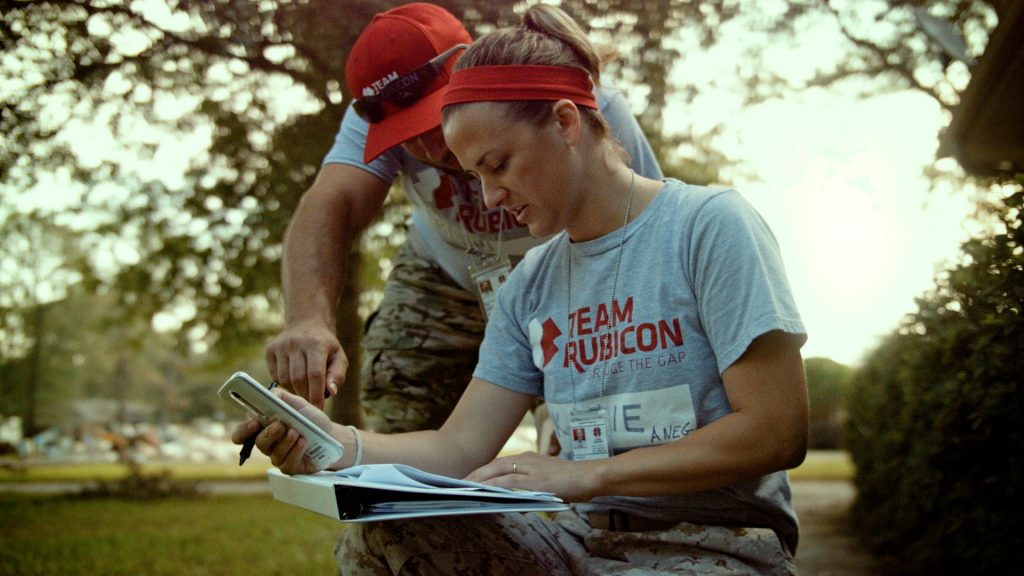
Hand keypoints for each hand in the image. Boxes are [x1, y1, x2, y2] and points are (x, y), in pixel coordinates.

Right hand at [230, 389, 335, 474]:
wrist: (331, 434)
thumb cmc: (310, 419)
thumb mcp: (296, 402)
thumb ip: (279, 396)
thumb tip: (267, 396)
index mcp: (264, 428)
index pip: (241, 434)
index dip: (243, 431)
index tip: (254, 423)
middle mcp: (268, 444)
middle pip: (258, 443)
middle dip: (269, 434)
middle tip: (281, 425)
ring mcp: (278, 457)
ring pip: (274, 454)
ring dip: (287, 441)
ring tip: (299, 432)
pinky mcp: (290, 467)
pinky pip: (287, 463)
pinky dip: (296, 451)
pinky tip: (304, 442)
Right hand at [265, 319, 346, 407]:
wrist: (306, 323)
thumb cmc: (326, 345)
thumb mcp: (339, 356)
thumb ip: (337, 375)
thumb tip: (331, 392)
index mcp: (316, 344)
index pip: (315, 374)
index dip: (316, 394)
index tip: (318, 409)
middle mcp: (296, 343)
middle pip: (298, 379)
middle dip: (305, 395)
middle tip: (310, 404)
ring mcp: (281, 346)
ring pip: (285, 379)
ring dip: (294, 391)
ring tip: (303, 390)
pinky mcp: (270, 350)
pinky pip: (275, 376)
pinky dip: (285, 383)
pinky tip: (293, 380)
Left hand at [464, 452, 598, 501]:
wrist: (591, 476)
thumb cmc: (571, 479)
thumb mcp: (547, 477)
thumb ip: (530, 481)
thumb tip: (513, 493)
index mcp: (530, 458)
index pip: (500, 463)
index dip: (483, 470)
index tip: (469, 477)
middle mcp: (528, 459)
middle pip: (495, 464)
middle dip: (476, 473)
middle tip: (460, 483)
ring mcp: (532, 469)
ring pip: (499, 471)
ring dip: (480, 479)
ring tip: (466, 488)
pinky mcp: (536, 480)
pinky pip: (510, 482)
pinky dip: (495, 485)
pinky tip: (485, 490)